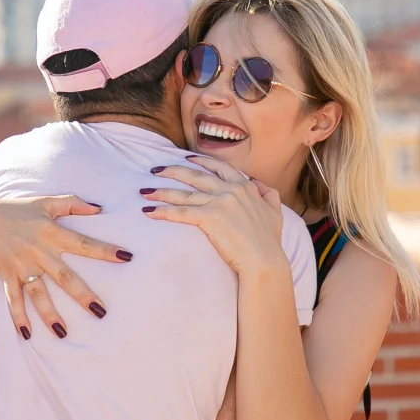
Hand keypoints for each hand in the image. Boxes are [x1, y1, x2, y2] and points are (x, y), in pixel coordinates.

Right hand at [0, 195, 131, 338]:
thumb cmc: (17, 209)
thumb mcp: (45, 202)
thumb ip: (72, 203)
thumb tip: (99, 208)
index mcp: (52, 233)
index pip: (84, 244)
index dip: (105, 250)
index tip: (126, 257)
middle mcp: (39, 252)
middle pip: (65, 277)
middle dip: (83, 295)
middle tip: (101, 312)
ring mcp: (22, 266)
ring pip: (39, 294)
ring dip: (50, 314)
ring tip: (63, 333)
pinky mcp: (7, 275)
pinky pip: (13, 299)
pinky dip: (18, 317)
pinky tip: (27, 334)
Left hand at [139, 155, 285, 276]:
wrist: (265, 261)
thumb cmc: (270, 242)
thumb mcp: (275, 212)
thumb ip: (268, 194)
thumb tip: (259, 184)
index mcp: (246, 187)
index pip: (219, 167)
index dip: (200, 161)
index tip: (186, 158)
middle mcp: (231, 190)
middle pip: (195, 176)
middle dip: (172, 171)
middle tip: (155, 170)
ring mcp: (220, 203)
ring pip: (184, 194)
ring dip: (161, 192)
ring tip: (144, 192)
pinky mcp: (210, 218)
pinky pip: (181, 212)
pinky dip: (163, 211)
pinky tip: (149, 212)